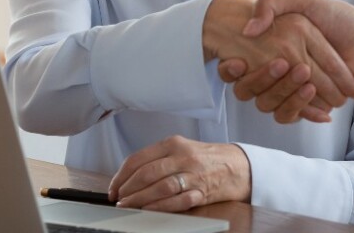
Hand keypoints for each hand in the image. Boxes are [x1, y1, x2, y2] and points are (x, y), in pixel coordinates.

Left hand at [109, 136, 249, 210]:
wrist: (239, 165)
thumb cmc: (207, 158)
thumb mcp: (182, 148)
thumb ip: (159, 158)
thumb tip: (129, 176)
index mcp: (174, 143)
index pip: (139, 158)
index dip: (121, 175)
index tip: (114, 188)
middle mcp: (183, 157)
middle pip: (147, 173)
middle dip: (128, 189)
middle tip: (118, 199)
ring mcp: (193, 175)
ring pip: (160, 188)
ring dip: (140, 199)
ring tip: (128, 206)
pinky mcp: (202, 192)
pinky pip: (177, 201)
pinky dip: (160, 207)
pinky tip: (149, 210)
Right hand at [218, 0, 353, 122]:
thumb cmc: (339, 18)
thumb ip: (272, 5)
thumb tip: (247, 30)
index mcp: (276, 46)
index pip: (247, 63)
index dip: (235, 68)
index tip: (234, 63)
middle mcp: (283, 69)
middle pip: (256, 86)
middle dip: (262, 79)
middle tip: (279, 65)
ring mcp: (295, 87)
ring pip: (271, 103)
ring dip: (285, 93)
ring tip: (305, 78)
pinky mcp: (309, 104)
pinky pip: (289, 115)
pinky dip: (300, 110)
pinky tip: (308, 98)